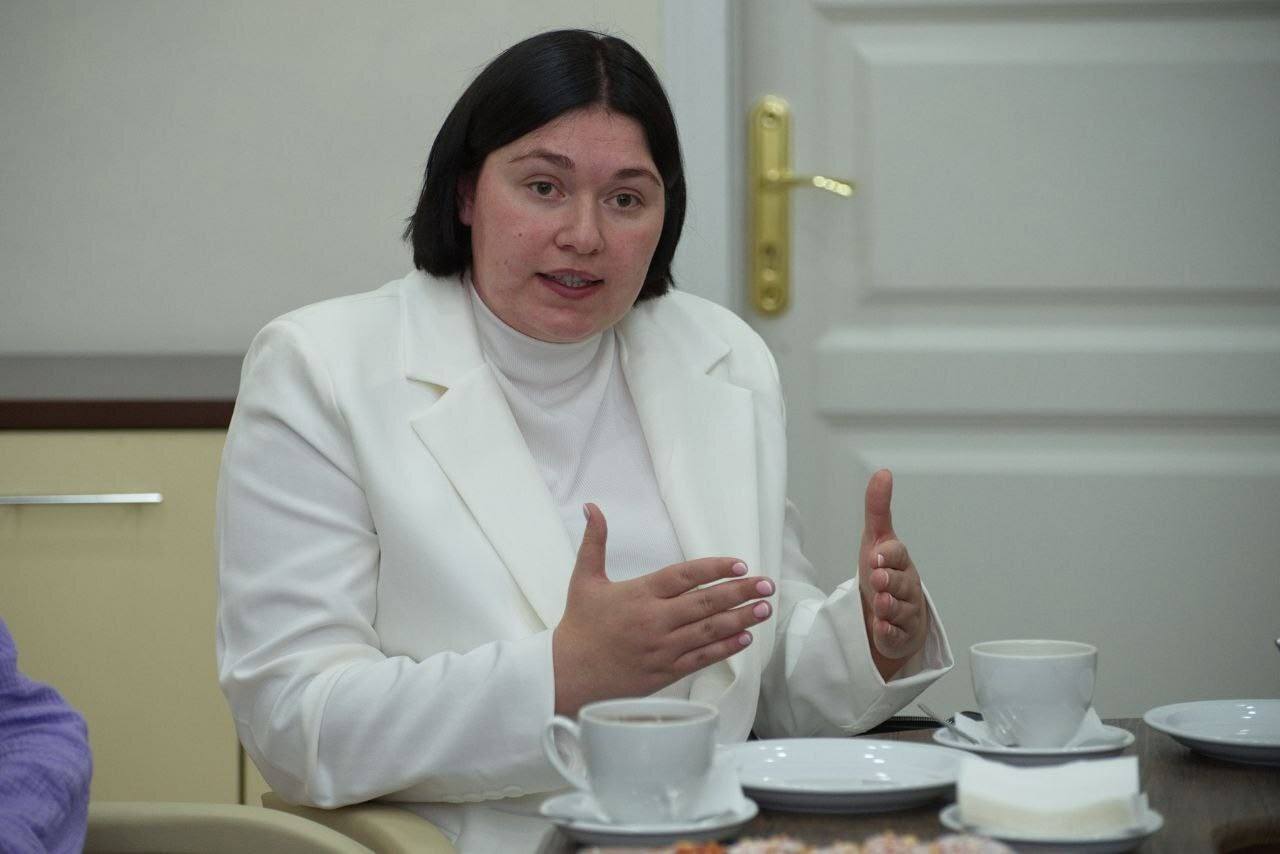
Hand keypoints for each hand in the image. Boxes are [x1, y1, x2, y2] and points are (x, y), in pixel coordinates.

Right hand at [552, 503, 775, 714]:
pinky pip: (702, 658)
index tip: (739, 563)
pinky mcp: (666, 672)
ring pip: (709, 630)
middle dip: (740, 592)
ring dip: (740, 618)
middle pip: (705, 602)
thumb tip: (592, 507)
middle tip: (766, 585)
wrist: (569, 674)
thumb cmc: (580, 625)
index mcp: (639, 594)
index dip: (714, 569)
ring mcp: (662, 648)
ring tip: (764, 608)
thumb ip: (594, 541)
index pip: (684, 576)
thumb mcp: (584, 579)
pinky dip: (725, 648)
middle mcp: (655, 620)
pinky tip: (745, 637)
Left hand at [858, 469, 928, 676]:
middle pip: (901, 583)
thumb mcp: (875, 539)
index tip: (876, 555)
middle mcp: (906, 586)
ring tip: (880, 604)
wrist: (886, 610)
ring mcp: (905, 612)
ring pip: (899, 610)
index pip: (897, 554)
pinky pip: (895, 635)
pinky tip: (880, 629)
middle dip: (890, 581)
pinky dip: (888, 633)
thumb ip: (877, 508)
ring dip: (889, 607)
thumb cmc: (881, 570)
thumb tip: (882, 472)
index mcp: (899, 561)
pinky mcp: (899, 635)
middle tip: (878, 578)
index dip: (888, 555)